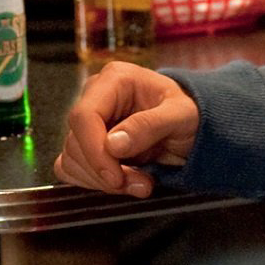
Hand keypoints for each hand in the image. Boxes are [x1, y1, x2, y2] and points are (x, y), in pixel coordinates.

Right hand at [55, 60, 198, 197]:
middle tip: (142, 184)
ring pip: (72, 160)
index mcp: (114, 80)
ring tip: (141, 183)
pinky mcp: (86, 145)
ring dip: (103, 182)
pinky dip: (95, 183)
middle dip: (106, 172)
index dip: (95, 151)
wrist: (191, 127)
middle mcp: (95, 98)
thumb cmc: (189, 113)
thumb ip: (149, 126)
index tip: (116, 177)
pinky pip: (72, 169)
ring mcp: (88, 123)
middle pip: (76, 142)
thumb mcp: (181, 116)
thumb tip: (112, 143)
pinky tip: (123, 183)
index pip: (84, 116)